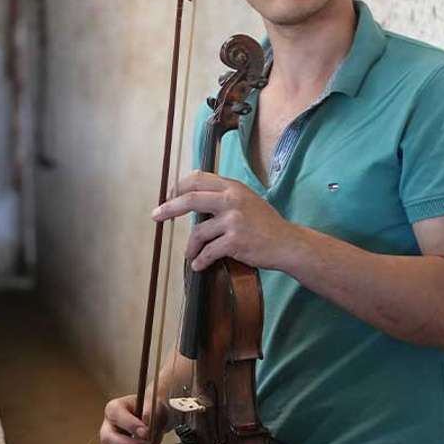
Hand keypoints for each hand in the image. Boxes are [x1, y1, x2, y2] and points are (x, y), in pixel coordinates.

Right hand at [99, 394, 157, 443]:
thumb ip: (150, 411)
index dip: (128, 424)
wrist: (154, 421)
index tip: (145, 431)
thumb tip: (146, 421)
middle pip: (108, 439)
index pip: (114, 414)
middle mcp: (108, 428)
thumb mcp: (154, 405)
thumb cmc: (150, 411)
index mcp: (114, 410)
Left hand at [152, 171, 300, 271]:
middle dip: (168, 208)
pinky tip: (199, 265)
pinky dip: (201, 260)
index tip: (169, 196)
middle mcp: (232, 200)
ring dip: (191, 247)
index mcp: (233, 187)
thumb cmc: (265, 224)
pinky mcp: (235, 240)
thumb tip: (193, 188)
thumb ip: (224, 194)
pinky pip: (208, 252)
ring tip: (190, 254)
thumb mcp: (247, 199)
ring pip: (198, 232)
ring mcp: (234, 220)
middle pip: (190, 199)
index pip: (198, 178)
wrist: (288, 243)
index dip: (179, 186)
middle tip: (155, 216)